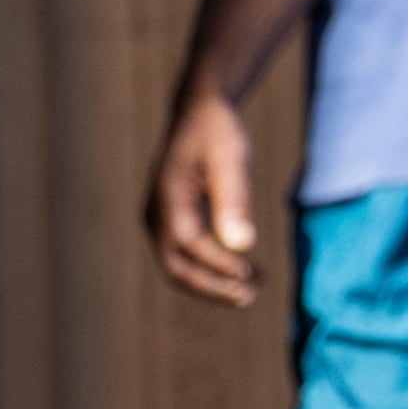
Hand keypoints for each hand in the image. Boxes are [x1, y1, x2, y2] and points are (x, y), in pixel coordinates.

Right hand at [147, 90, 263, 306]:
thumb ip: (234, 201)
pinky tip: (241, 273)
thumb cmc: (217, 132)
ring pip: (178, 267)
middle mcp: (155, 213)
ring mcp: (159, 219)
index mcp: (167, 197)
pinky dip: (210, 271)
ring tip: (251, 290)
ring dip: (212, 284)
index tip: (252, 275)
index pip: (189, 244)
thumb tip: (242, 245)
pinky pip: (185, 257)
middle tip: (251, 296)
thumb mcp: (231, 159)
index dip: (220, 266)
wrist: (200, 113)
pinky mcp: (171, 221)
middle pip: (176, 267)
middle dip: (212, 287)